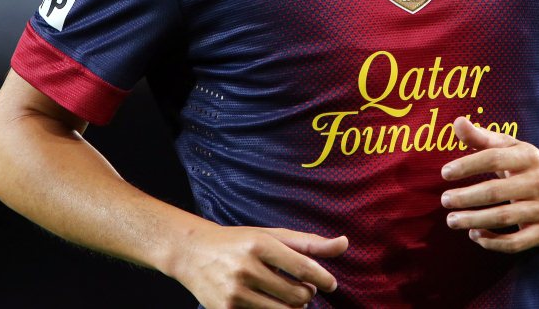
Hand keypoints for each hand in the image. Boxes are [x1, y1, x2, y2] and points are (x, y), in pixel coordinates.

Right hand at [171, 223, 347, 308]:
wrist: (193, 252)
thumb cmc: (240, 242)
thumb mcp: (271, 236)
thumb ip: (308, 243)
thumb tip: (345, 243)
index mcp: (261, 244)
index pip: (304, 267)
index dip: (324, 279)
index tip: (331, 285)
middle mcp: (247, 267)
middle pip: (297, 295)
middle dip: (306, 294)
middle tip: (301, 289)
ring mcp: (235, 291)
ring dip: (293, 308)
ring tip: (288, 298)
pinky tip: (269, 302)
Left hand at [440, 116, 538, 252]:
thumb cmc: (532, 165)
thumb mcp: (512, 147)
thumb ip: (483, 137)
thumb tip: (457, 122)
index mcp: (528, 157)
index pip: (494, 158)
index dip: (468, 165)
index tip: (444, 173)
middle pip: (496, 191)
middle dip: (466, 197)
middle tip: (444, 200)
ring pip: (504, 217)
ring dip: (474, 220)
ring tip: (452, 220)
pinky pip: (517, 241)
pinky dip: (494, 242)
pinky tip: (475, 234)